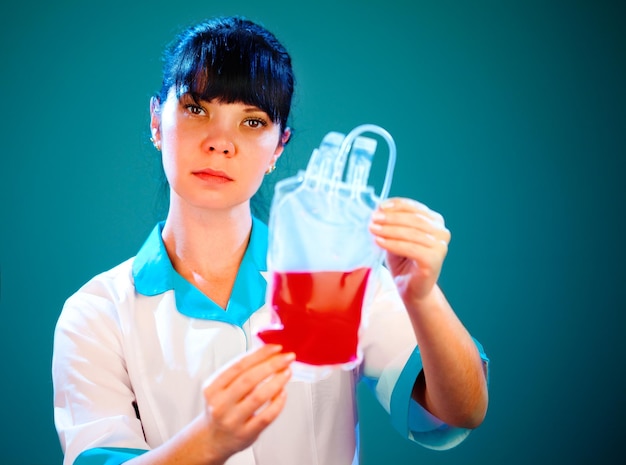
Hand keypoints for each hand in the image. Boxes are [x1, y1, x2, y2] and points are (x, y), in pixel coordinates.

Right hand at [200, 344, 293, 462]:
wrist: (212, 440)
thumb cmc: (221, 410)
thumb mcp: (221, 389)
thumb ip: (240, 373)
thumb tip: (267, 355)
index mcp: (213, 388)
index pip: (238, 366)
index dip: (259, 354)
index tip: (275, 348)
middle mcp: (220, 404)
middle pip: (248, 379)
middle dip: (271, 365)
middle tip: (287, 358)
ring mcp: (232, 420)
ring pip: (258, 397)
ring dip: (277, 381)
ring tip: (287, 372)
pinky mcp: (246, 434)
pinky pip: (266, 416)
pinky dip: (277, 403)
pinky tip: (283, 393)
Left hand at [369, 197, 450, 302]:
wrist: (412, 289)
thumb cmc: (404, 262)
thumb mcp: (395, 237)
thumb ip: (391, 223)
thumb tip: (378, 210)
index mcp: (435, 222)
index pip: (415, 208)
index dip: (397, 205)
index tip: (380, 206)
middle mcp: (441, 232)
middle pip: (414, 219)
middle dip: (391, 218)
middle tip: (373, 218)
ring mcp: (440, 246)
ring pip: (412, 233)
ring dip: (390, 230)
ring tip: (373, 229)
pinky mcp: (434, 260)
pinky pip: (411, 248)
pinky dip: (393, 244)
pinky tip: (379, 242)